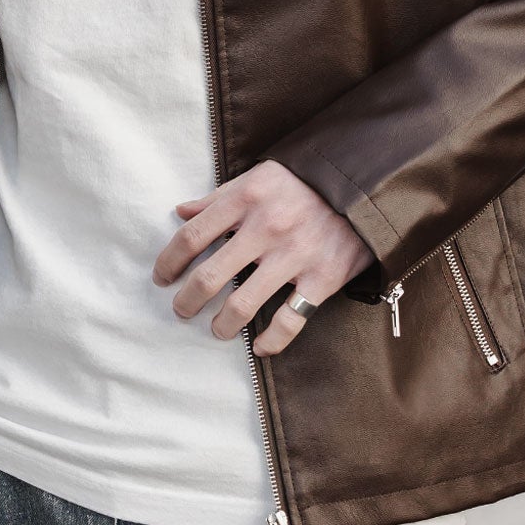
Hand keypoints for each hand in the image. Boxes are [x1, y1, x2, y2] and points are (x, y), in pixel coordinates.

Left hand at [150, 160, 375, 356]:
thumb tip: (181, 211)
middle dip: (187, 300)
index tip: (162, 277)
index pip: (192, 236)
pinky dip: (271, 340)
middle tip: (181, 310)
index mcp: (245, 198)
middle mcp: (265, 227)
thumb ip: (218, 197)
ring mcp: (293, 255)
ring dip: (221, 325)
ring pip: (242, 305)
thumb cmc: (302, 181)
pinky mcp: (322, 278)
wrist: (362, 184)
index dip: (169, 261)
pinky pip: (290, 321)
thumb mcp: (258, 177)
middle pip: (209, 276)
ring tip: (216, 330)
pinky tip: (259, 347)